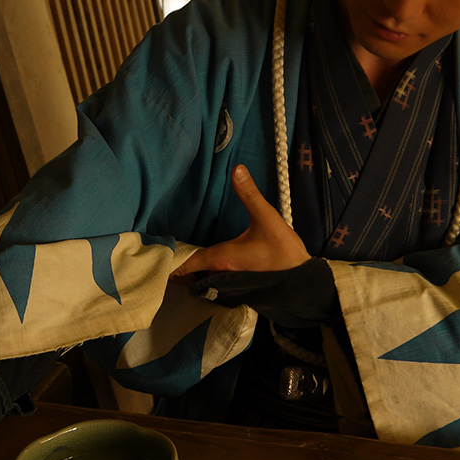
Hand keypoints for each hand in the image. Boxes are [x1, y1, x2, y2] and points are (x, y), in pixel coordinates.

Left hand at [172, 165, 308, 278]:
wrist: (302, 283)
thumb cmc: (284, 252)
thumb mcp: (267, 218)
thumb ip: (250, 194)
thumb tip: (237, 170)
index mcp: (221, 258)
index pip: (185, 264)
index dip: (170, 260)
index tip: (157, 256)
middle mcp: (220, 274)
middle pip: (189, 274)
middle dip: (178, 267)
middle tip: (165, 256)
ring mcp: (229, 285)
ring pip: (201, 280)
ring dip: (191, 274)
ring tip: (182, 263)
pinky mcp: (239, 289)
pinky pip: (214, 285)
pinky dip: (205, 278)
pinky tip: (208, 269)